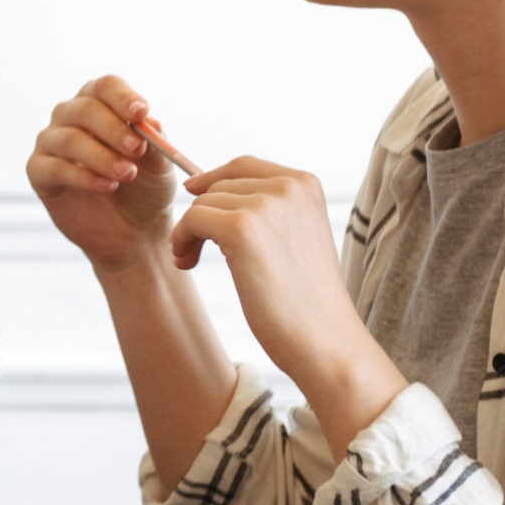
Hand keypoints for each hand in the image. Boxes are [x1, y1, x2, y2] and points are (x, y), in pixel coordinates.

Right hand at [26, 75, 181, 274]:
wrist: (133, 232)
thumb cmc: (146, 190)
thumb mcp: (159, 166)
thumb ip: (154, 143)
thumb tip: (148, 121)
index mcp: (101, 105)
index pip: (104, 87)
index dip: (121, 97)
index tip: (141, 113)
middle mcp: (70, 117)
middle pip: (84, 108)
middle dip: (113, 129)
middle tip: (137, 150)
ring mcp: (51, 143)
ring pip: (69, 138)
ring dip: (101, 156)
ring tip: (126, 174)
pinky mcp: (38, 172)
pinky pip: (54, 167)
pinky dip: (83, 176)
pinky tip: (107, 186)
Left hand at [167, 158, 364, 373]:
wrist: (323, 339)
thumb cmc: (304, 297)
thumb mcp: (294, 235)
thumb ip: (265, 207)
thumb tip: (202, 185)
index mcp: (305, 183)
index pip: (242, 165)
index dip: (211, 179)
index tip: (191, 194)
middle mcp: (288, 186)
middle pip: (218, 185)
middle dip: (201, 215)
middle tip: (193, 250)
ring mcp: (266, 204)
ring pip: (202, 204)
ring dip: (189, 232)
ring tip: (192, 260)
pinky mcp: (242, 228)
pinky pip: (191, 219)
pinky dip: (181, 240)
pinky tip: (186, 261)